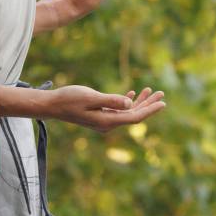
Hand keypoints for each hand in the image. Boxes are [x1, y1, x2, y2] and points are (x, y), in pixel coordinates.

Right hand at [43, 84, 165, 133]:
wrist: (52, 106)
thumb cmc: (69, 99)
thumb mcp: (91, 97)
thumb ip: (111, 100)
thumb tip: (130, 103)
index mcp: (107, 121)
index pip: (134, 117)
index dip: (150, 110)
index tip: (163, 103)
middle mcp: (107, 124)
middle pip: (134, 115)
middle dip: (149, 105)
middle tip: (162, 94)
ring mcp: (103, 120)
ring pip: (127, 112)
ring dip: (140, 102)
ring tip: (151, 91)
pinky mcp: (99, 116)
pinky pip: (118, 110)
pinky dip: (127, 102)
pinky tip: (133, 95)